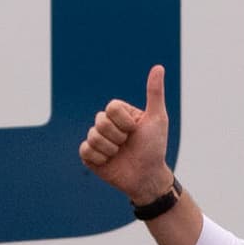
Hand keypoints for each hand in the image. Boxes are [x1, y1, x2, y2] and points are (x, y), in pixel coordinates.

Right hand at [78, 64, 173, 202]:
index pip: (111, 108)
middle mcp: (107, 124)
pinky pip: (85, 150)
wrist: (148, 177)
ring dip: (111, 149)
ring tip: (120, 154)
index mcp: (120, 113)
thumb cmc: (155, 147)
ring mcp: (97, 140)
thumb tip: (158, 67)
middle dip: (118, 136)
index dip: (124, 122)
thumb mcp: (157, 119)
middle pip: (100, 121)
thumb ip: (154, 93)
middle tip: (127, 144)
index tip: (136, 130)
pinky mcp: (90, 156)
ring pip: (93, 137)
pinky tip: (109, 162)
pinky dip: (99, 158)